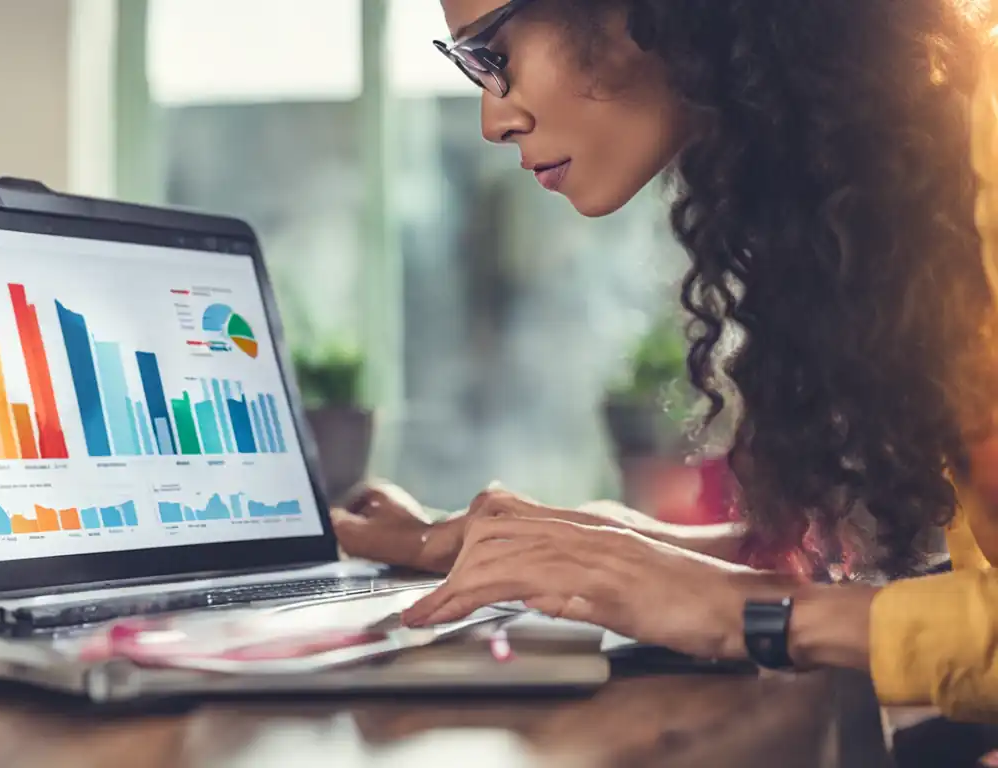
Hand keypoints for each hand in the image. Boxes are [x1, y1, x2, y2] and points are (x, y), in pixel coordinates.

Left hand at [333, 484, 743, 573]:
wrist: (744, 606)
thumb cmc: (694, 603)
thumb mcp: (623, 587)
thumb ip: (576, 579)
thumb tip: (532, 590)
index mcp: (584, 524)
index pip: (504, 515)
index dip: (457, 535)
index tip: (427, 562)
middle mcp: (576, 524)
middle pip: (486, 522)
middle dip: (435, 546)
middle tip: (404, 577)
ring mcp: (582, 546)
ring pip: (488, 545)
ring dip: (443, 580)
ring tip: (418, 610)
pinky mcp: (587, 577)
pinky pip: (505, 581)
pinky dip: (460, 598)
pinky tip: (436, 615)